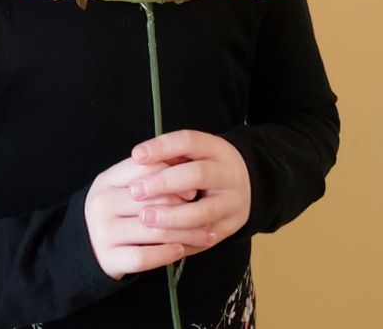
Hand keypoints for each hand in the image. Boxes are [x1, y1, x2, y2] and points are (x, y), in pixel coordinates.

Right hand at [84, 156, 209, 280]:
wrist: (85, 245)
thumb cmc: (116, 210)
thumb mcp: (124, 187)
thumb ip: (149, 174)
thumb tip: (186, 164)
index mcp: (106, 180)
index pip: (143, 169)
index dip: (171, 176)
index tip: (193, 189)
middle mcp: (102, 203)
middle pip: (151, 200)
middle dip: (183, 207)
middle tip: (205, 212)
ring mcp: (103, 232)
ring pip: (153, 230)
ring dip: (184, 233)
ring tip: (205, 235)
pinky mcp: (108, 258)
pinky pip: (144, 257)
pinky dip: (166, 254)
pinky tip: (181, 250)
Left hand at [129, 129, 251, 257]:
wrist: (247, 185)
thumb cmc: (207, 165)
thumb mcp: (195, 152)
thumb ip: (171, 156)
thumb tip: (138, 162)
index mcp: (216, 149)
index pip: (189, 141)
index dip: (162, 147)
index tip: (137, 155)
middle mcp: (228, 175)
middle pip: (197, 175)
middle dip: (164, 183)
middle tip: (136, 191)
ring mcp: (231, 204)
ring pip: (202, 213)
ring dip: (171, 217)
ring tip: (144, 218)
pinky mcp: (228, 229)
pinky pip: (203, 238)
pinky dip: (180, 240)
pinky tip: (158, 241)